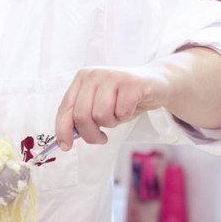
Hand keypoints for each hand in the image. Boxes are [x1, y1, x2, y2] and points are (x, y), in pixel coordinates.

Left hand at [54, 66, 169, 149]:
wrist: (157, 83)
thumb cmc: (124, 98)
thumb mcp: (99, 106)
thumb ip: (83, 118)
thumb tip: (66, 140)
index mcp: (82, 78)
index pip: (65, 108)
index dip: (62, 130)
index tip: (66, 146)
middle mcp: (94, 74)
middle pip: (81, 116)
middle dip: (91, 134)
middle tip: (102, 138)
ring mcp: (112, 76)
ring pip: (101, 116)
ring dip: (112, 123)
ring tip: (119, 115)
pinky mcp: (131, 82)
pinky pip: (122, 112)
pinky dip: (126, 117)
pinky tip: (131, 108)